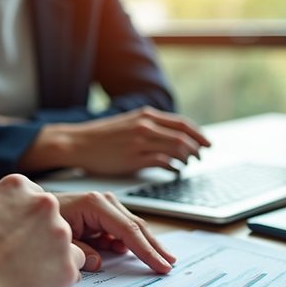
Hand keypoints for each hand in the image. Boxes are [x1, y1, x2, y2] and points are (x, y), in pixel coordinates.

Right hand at [0, 175, 84, 286]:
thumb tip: (2, 224)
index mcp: (17, 187)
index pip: (34, 199)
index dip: (24, 221)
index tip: (15, 235)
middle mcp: (43, 204)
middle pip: (52, 222)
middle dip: (40, 240)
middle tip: (18, 259)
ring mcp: (59, 234)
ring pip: (65, 248)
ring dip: (49, 261)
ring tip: (20, 277)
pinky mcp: (68, 265)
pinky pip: (68, 273)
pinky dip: (54, 282)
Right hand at [20, 107, 210, 174]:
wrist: (77, 143)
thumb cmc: (102, 137)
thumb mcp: (129, 122)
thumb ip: (150, 126)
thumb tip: (173, 137)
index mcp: (146, 115)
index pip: (182, 123)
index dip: (199, 134)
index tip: (207, 144)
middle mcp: (145, 126)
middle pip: (183, 136)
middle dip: (196, 148)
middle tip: (200, 157)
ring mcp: (140, 141)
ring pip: (176, 149)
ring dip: (186, 159)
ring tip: (187, 165)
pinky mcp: (133, 158)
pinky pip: (162, 162)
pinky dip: (173, 167)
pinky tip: (174, 171)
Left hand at [53, 191, 175, 273]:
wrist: (30, 208)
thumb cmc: (41, 220)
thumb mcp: (59, 240)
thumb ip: (79, 252)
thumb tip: (99, 262)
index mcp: (94, 205)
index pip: (129, 230)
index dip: (146, 251)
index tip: (161, 265)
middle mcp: (103, 202)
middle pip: (137, 226)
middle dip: (154, 246)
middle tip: (170, 263)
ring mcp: (104, 206)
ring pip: (132, 227)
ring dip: (145, 244)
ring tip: (161, 260)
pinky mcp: (102, 214)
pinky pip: (121, 229)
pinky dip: (129, 242)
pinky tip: (134, 254)